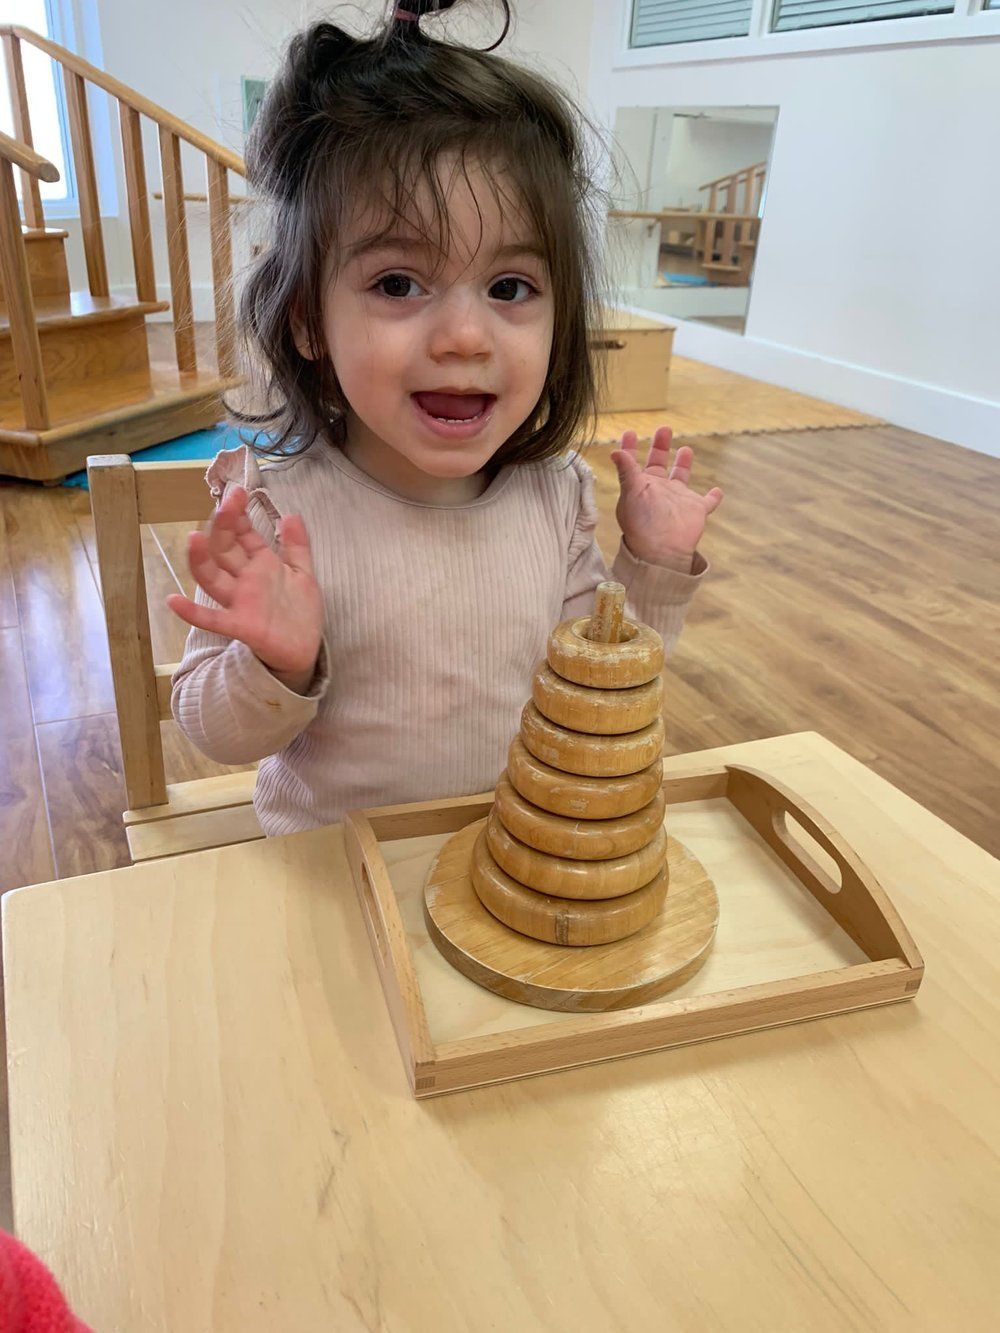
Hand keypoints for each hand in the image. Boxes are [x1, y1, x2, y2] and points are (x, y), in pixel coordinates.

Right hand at [166, 485, 323, 691]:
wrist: (305, 649)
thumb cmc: (300, 612)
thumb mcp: (303, 573)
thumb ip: (297, 546)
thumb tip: (291, 514)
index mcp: (260, 564)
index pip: (243, 534)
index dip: (238, 514)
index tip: (237, 492)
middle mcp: (245, 579)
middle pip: (226, 549)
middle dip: (225, 526)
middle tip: (226, 503)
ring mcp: (239, 602)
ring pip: (213, 578)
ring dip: (201, 560)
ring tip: (194, 538)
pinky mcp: (240, 626)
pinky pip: (212, 619)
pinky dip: (191, 612)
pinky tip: (172, 600)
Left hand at [611, 426, 722, 566]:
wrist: (662, 550)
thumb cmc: (642, 524)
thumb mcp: (631, 493)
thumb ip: (626, 471)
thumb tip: (615, 451)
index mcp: (640, 486)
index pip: (633, 462)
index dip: (630, 447)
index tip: (629, 432)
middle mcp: (659, 491)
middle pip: (659, 463)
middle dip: (660, 446)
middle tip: (664, 428)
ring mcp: (678, 500)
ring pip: (681, 478)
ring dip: (684, 464)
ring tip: (686, 449)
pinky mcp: (696, 510)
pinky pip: (708, 502)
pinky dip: (713, 497)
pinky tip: (717, 491)